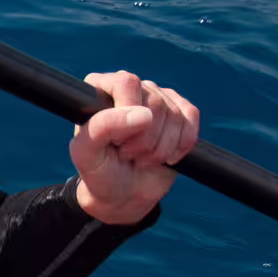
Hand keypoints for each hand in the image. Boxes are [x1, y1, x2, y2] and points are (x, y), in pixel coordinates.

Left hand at [70, 71, 200, 224]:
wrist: (123, 193)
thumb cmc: (99, 172)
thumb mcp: (86, 155)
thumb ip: (103, 128)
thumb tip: (144, 114)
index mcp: (100, 89)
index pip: (127, 83)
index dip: (128, 115)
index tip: (118, 142)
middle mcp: (130, 87)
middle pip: (155, 102)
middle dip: (145, 141)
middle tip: (128, 155)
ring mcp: (156, 96)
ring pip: (174, 114)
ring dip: (161, 149)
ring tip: (142, 158)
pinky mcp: (179, 110)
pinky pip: (191, 117)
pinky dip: (182, 144)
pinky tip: (166, 157)